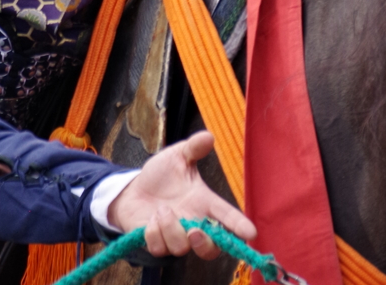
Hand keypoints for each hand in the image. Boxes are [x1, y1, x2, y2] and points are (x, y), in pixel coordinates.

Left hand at [107, 130, 254, 258]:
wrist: (134, 189)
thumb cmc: (161, 174)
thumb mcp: (177, 156)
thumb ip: (193, 148)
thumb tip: (208, 136)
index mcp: (203, 203)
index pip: (226, 217)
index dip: (239, 225)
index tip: (251, 232)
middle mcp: (193, 224)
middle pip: (210, 249)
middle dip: (205, 245)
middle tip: (194, 231)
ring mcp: (174, 237)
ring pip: (181, 248)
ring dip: (169, 227)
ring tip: (162, 209)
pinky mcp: (156, 245)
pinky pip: (159, 247)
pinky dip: (153, 232)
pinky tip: (150, 219)